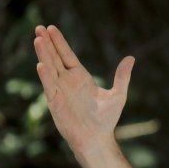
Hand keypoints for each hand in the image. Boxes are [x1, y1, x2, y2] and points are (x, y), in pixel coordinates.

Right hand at [33, 25, 134, 154]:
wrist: (98, 139)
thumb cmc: (106, 119)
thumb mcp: (118, 95)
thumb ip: (122, 77)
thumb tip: (131, 58)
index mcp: (80, 77)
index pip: (66, 55)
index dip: (59, 42)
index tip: (51, 28)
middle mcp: (67, 82)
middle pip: (55, 58)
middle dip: (47, 44)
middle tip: (38, 28)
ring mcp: (60, 92)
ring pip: (50, 69)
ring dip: (43, 55)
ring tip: (37, 40)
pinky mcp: (56, 104)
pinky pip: (50, 87)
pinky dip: (45, 77)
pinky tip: (41, 65)